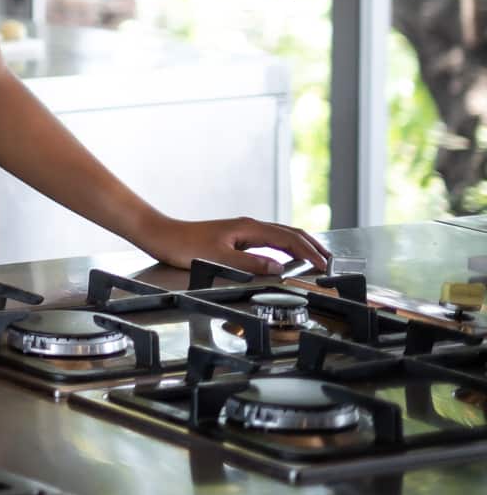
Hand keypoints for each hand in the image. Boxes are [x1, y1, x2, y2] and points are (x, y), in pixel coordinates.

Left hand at [135, 214, 331, 274]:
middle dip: (313, 247)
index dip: (310, 253)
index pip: (289, 240)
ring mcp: (243, 231)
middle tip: (332, 262)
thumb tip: (279, 268)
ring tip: (318, 259)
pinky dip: (286, 248)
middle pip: (290, 233)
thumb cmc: (184, 246)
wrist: (162, 235)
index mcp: (249, 228)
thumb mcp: (218, 258)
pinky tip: (287, 257)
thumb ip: (249, 264)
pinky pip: (270, 241)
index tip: (325, 267)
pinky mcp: (236, 238)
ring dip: (302, 246)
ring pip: (281, 236)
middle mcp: (249, 226)